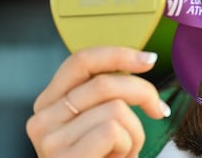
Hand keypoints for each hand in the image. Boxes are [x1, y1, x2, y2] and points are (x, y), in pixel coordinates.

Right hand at [26, 47, 170, 157]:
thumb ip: (106, 93)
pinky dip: (128, 145)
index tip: (150, 59)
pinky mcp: (62, 155)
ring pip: (115, 107)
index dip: (118, 54)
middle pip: (106, 82)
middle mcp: (41, 117)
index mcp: (49, 102)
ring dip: (135, 131)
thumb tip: (144, 60)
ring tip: (124, 150)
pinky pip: (113, 130)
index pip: (81, 61)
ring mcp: (48, 138)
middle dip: (144, 94)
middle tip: (159, 111)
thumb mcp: (99, 121)